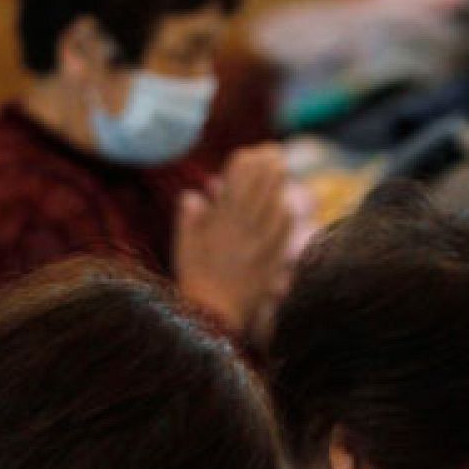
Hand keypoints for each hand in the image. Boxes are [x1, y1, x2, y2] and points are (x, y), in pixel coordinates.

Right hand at [175, 144, 294, 335]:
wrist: (214, 316)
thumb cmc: (194, 280)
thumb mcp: (183, 246)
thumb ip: (189, 217)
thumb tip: (194, 195)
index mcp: (220, 219)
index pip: (238, 178)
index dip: (247, 161)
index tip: (252, 152)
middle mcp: (243, 225)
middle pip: (261, 185)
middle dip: (269, 164)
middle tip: (274, 153)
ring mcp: (261, 241)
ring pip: (275, 201)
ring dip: (279, 183)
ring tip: (282, 169)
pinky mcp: (272, 257)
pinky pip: (284, 228)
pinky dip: (284, 212)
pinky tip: (285, 206)